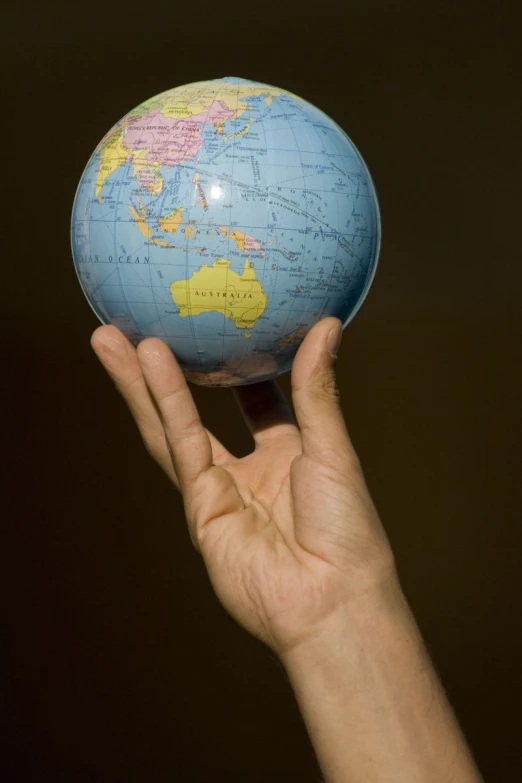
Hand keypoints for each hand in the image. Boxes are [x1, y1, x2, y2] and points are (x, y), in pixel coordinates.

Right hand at [91, 318, 394, 656]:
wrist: (335, 601)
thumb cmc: (348, 532)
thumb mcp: (334, 448)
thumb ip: (317, 390)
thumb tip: (326, 325)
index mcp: (290, 455)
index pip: (259, 401)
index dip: (242, 366)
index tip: (226, 324)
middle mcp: (250, 470)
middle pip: (203, 408)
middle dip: (174, 370)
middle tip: (148, 323)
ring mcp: (219, 490)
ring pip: (173, 424)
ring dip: (142, 380)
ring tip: (114, 336)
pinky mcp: (199, 508)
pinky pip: (181, 444)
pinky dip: (163, 402)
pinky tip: (147, 362)